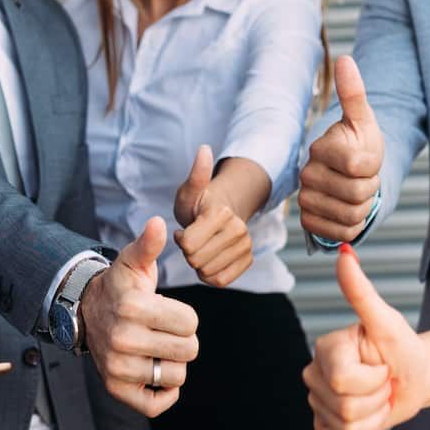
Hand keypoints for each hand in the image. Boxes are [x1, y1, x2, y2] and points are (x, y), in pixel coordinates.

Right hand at [80, 217, 198, 417]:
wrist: (86, 313)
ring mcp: (118, 369)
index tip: (167, 311)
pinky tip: (156, 372)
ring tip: (156, 348)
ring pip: (176, 376)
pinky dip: (164, 393)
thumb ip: (148, 245)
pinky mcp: (117, 390)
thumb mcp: (132, 263)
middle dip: (182, 339)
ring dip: (173, 363)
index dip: (186, 317)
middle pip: (189, 350)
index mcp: (133, 308)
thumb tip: (158, 223)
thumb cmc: (120, 287)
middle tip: (163, 330)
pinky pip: (156, 405)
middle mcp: (123, 340)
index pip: (191, 323)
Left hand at [173, 146, 253, 287]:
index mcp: (221, 213)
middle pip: (196, 260)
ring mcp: (246, 246)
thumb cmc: (199, 204)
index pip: (187, 245)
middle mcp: (238, 229)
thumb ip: (196, 175)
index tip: (186, 228)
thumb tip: (204, 148)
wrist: (223, 213)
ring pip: (207, 272)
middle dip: (189, 252)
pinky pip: (220, 281)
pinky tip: (210, 259)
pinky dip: (210, 274)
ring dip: (199, 263)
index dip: (181, 239)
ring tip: (203, 246)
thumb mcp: (189, 192)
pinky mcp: (248, 260)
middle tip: (195, 238)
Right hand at [298, 55, 382, 243]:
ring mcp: (306, 200)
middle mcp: (308, 174)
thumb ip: (354, 93)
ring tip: (357, 193)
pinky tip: (348, 209)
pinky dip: (354, 225)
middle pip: (357, 194)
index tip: (367, 159)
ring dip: (364, 207)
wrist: (349, 176)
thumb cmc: (359, 145)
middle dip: (370, 188)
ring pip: (352, 216)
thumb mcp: (363, 121)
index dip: (372, 165)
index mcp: (321, 148)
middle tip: (364, 178)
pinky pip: (343, 233)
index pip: (358, 165)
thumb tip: (345, 59)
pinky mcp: (310, 223)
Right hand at [304, 244, 429, 429]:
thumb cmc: (403, 347)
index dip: (373, 378)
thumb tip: (344, 253)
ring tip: (379, 396)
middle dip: (377, 398)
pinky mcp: (325, 429)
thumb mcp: (386, 322)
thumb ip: (361, 292)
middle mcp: (313, 375)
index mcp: (325, 349)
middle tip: (383, 381)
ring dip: (375, 417)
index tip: (381, 364)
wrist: (414, 378)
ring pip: (347, 428)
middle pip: (345, 407)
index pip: (341, 380)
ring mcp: (317, 404)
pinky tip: (371, 415)